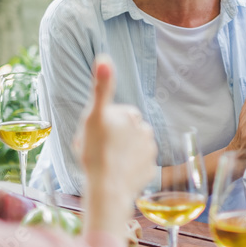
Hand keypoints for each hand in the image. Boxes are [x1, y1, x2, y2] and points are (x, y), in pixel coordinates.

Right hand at [78, 55, 156, 231]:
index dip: (103, 124)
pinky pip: (137, 167)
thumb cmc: (96, 152)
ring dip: (121, 153)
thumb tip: (105, 57)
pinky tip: (117, 174)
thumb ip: (101, 87)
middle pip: (125, 132)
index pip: (116, 115)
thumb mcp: (94, 116)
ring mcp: (150, 153)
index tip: (95, 134)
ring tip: (106, 163)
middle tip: (97, 150)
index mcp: (132, 116)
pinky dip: (129, 170)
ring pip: (132, 149)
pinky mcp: (151, 172)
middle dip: (113, 138)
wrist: (108, 189)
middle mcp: (146, 131)